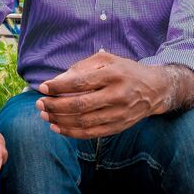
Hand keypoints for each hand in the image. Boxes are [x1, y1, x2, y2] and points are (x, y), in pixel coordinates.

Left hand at [36, 51, 165, 138]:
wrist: (154, 90)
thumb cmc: (125, 71)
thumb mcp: (107, 60)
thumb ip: (82, 67)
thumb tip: (57, 81)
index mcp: (113, 75)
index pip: (81, 82)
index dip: (59, 86)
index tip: (43, 88)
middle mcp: (117, 95)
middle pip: (80, 105)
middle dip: (55, 105)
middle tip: (39, 103)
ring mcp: (118, 114)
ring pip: (83, 122)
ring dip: (60, 120)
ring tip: (44, 114)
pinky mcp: (118, 127)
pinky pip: (90, 134)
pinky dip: (71, 132)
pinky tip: (57, 127)